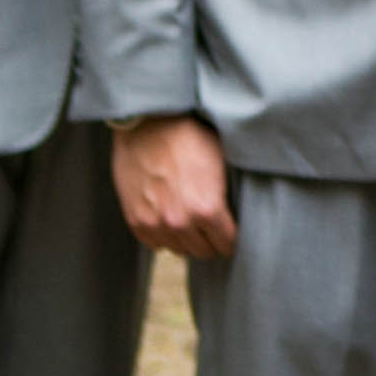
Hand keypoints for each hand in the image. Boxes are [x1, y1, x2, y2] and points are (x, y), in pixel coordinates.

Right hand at [113, 116, 235, 258]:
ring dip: (187, 239)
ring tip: (192, 221)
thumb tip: (241, 212)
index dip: (233, 238)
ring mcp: (153, 223)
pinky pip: (154, 243)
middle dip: (212, 241)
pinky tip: (171, 219)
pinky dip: (164, 236)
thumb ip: (230, 194)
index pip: (227, 244)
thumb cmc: (190, 136)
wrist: (148, 124)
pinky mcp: (134, 219)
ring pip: (178, 250)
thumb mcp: (223, 162)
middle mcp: (178, 222)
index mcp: (206, 209)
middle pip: (203, 251)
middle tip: (214, 227)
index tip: (233, 231)